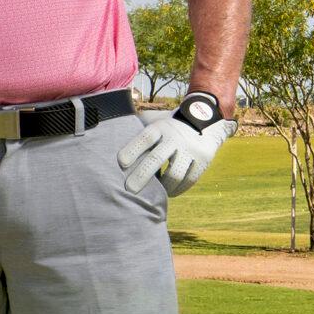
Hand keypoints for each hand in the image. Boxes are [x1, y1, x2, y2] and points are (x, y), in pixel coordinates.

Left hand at [116, 111, 234, 196]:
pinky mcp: (203, 161)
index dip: (133, 149)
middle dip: (142, 175)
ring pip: (175, 173)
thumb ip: (135, 126)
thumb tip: (107, 133)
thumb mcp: (153, 120)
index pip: (145, 138)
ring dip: (162, 187)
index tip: (120, 162)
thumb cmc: (168, 124)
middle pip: (157, 158)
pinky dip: (178, 189)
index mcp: (161, 127)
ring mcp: (191, 150)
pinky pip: (189, 180)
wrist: (205, 120)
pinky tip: (168, 193)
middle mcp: (176, 137)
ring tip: (151, 194)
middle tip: (129, 189)